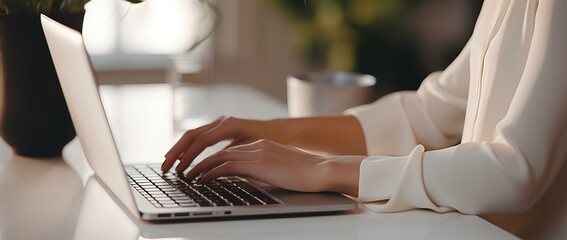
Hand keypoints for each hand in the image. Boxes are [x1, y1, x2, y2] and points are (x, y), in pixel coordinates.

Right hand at [162, 116, 283, 172]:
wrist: (279, 132)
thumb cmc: (269, 143)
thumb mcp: (251, 152)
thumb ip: (231, 159)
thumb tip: (210, 172)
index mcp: (230, 125)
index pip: (202, 141)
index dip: (190, 157)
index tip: (181, 170)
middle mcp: (222, 121)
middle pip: (191, 135)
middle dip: (177, 152)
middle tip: (165, 167)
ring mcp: (219, 123)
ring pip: (192, 135)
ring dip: (179, 149)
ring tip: (168, 163)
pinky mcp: (218, 128)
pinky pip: (199, 137)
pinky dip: (188, 147)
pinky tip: (181, 158)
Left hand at [186, 139, 363, 195]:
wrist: (321, 171)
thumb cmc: (306, 174)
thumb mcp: (281, 169)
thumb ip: (265, 168)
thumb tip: (254, 178)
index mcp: (262, 145)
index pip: (231, 150)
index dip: (213, 158)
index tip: (201, 167)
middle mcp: (256, 145)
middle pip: (220, 150)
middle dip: (200, 159)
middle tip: (186, 169)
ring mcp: (256, 152)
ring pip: (219, 157)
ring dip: (200, 166)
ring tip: (188, 176)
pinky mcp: (257, 163)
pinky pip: (226, 166)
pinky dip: (211, 172)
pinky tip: (202, 180)